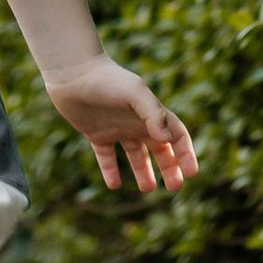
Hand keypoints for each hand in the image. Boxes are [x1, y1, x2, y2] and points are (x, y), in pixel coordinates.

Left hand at [43, 54, 198, 196]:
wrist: (72, 73)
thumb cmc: (107, 79)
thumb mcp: (135, 92)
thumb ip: (153, 114)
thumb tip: (168, 140)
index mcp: (150, 113)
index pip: (176, 135)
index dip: (185, 153)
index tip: (191, 173)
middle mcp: (136, 122)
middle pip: (160, 148)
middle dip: (170, 167)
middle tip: (174, 188)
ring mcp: (117, 129)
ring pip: (136, 155)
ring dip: (144, 172)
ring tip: (146, 189)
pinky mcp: (96, 134)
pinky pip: (107, 157)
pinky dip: (110, 171)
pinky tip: (113, 185)